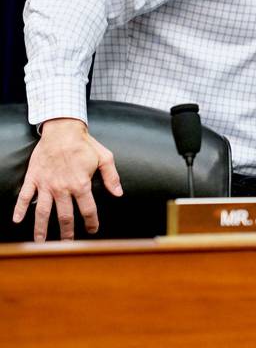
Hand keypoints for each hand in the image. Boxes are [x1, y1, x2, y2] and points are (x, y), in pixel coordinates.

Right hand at [12, 118, 122, 241]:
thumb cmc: (85, 144)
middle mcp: (62, 188)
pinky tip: (17, 221)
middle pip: (64, 216)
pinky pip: (24, 196)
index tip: (93, 230)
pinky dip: (19, 209)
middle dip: (67, 232)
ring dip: (41, 228)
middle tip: (67, 244)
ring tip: (41, 242)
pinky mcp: (33, 178)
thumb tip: (119, 193)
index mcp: (81, 184)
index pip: (87, 209)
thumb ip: (112, 177)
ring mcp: (46, 184)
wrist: (62, 130)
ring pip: (42, 211)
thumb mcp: (104, 158)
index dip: (91, 222)